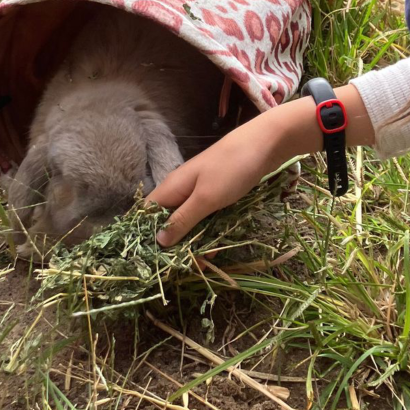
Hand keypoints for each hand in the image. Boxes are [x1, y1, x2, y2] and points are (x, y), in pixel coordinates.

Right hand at [148, 86, 373, 245]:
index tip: (151, 260)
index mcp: (172, 187)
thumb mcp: (206, 199)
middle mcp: (181, 188)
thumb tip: (157, 240)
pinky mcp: (216, 192)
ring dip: (193, 239)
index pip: (146, 213)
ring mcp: (199, 189)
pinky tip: (215, 245)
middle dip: (173, 243)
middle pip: (167, 220)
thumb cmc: (232, 169)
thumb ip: (181, 219)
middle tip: (182, 266)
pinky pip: (205, 215)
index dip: (144, 235)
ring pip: (187, 220)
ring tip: (201, 261)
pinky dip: (208, 230)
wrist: (265, 143)